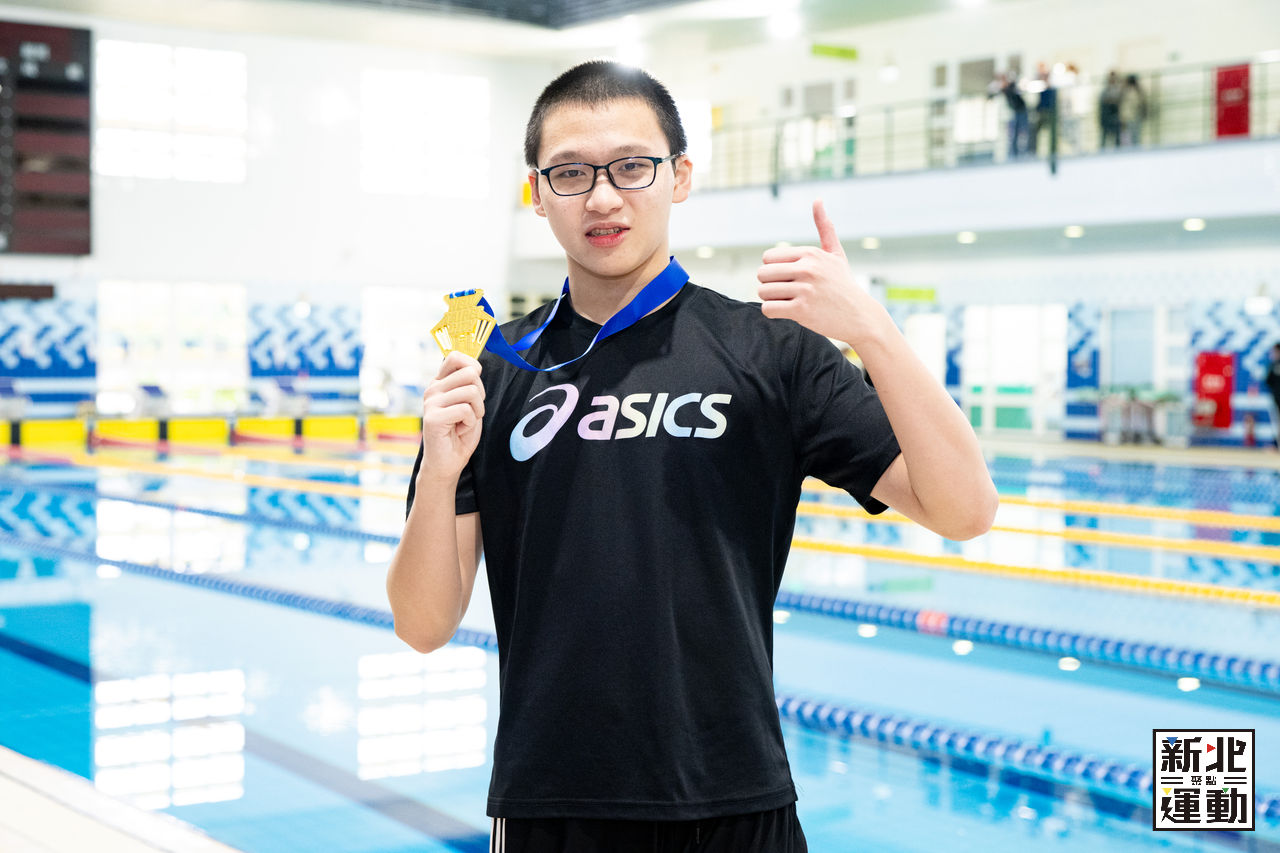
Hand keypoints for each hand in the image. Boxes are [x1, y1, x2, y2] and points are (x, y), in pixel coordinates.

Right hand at [418, 351, 484, 484]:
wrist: (447, 462)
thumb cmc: (460, 433)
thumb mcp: (469, 403)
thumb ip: (469, 384)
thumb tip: (475, 366)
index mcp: (440, 383)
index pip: (455, 357)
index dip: (473, 367)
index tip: (475, 387)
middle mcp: (433, 389)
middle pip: (470, 373)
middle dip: (480, 394)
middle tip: (472, 411)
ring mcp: (431, 402)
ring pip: (471, 392)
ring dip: (477, 411)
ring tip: (465, 422)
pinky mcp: (433, 417)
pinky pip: (465, 410)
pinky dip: (470, 422)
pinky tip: (460, 429)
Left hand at [757, 199, 890, 345]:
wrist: (860, 316)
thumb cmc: (843, 284)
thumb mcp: (836, 254)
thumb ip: (825, 227)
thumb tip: (817, 199)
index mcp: (810, 254)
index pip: (768, 258)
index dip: (774, 270)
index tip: (789, 278)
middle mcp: (807, 268)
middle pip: (762, 274)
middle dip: (769, 285)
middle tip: (786, 292)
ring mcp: (805, 289)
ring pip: (763, 292)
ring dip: (771, 300)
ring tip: (788, 302)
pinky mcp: (801, 310)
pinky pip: (768, 309)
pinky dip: (773, 312)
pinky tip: (787, 312)